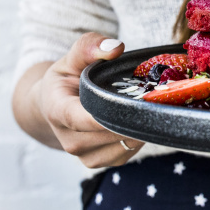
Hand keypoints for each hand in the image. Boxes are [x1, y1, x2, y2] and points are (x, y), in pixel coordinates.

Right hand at [33, 32, 144, 167]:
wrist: (55, 104)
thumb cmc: (66, 78)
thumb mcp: (73, 57)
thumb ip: (90, 47)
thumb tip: (116, 47)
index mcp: (58, 110)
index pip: (84, 118)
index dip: (111, 113)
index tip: (136, 101)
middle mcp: (69, 139)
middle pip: (110, 132)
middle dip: (133, 115)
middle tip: (154, 95)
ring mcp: (84, 155)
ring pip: (122, 145)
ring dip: (138, 127)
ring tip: (143, 105)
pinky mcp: (99, 162)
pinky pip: (127, 153)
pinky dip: (136, 137)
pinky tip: (136, 120)